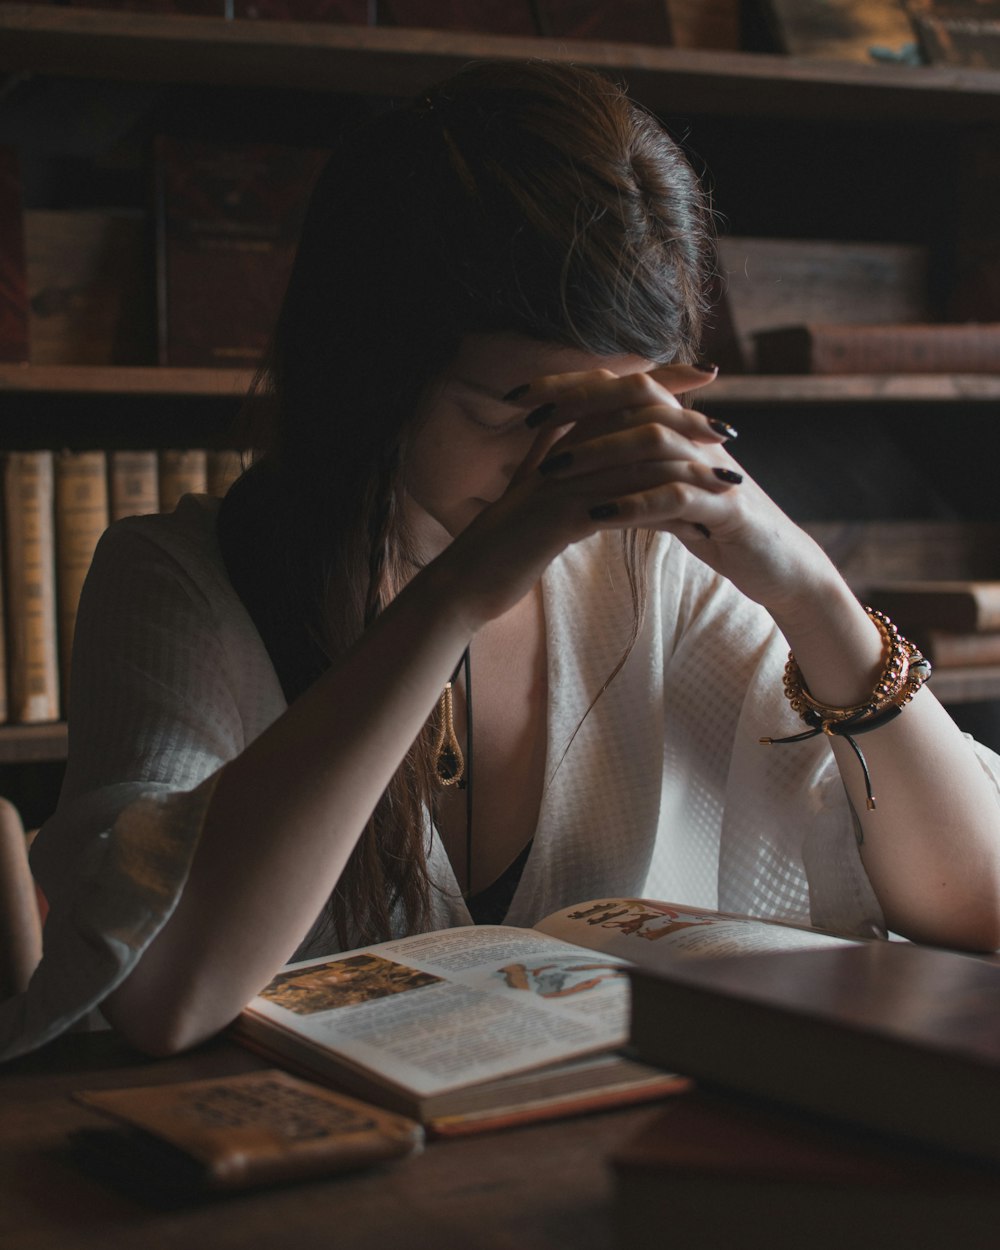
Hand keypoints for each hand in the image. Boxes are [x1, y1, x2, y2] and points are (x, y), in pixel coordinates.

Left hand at [501, 363, 843, 622]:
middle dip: (579, 404)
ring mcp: (715, 471)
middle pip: (636, 398)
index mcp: (682, 430)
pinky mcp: (727, 510)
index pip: (623, 388)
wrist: (781, 567)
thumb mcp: (670, 493)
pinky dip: (634, 505)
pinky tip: (598, 517)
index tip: (520, 398)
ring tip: (552, 472)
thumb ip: (635, 471)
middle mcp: (699, 438)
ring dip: (598, 454)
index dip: (572, 387)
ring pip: (653, 443)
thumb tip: (584, 456)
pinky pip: (676, 497)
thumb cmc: (719, 530)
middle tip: (528, 419)